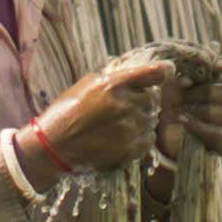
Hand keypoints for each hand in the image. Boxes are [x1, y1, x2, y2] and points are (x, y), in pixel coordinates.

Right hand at [25, 51, 185, 174]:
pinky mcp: (130, 149)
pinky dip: (139, 139)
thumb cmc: (66, 112)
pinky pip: (147, 140)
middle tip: (124, 109)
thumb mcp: (87, 84)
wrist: (53, 145)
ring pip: (151, 121)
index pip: (154, 74)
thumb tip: (134, 77)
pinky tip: (121, 138)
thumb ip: (114, 80)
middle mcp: (125, 105)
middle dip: (142, 103)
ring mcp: (129, 128)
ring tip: (117, 126)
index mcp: (114, 85)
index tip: (167, 72)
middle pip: (152, 100)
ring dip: (140, 122)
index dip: (163, 72)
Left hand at [162, 48, 221, 156]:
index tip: (216, 65)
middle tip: (180, 94)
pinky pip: (221, 134)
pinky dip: (199, 127)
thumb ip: (188, 72)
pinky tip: (183, 121)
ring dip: (199, 110)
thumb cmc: (177, 98)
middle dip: (203, 93)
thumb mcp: (181, 80)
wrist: (169, 131)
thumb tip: (189, 78)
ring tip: (179, 109)